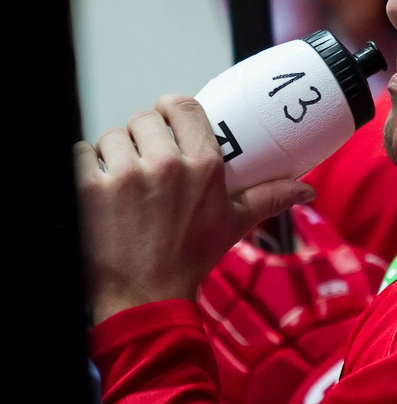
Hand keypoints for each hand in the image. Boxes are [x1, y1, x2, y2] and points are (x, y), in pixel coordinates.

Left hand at [74, 93, 315, 324]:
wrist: (145, 297)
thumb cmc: (188, 259)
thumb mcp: (235, 224)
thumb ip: (271, 198)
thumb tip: (307, 191)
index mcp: (204, 166)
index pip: (181, 106)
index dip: (170, 109)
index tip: (166, 121)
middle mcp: (167, 164)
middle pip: (143, 118)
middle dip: (142, 137)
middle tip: (146, 164)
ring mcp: (126, 176)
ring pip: (112, 136)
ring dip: (114, 154)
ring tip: (123, 183)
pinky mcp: (90, 188)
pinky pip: (82, 152)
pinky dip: (87, 166)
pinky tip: (100, 189)